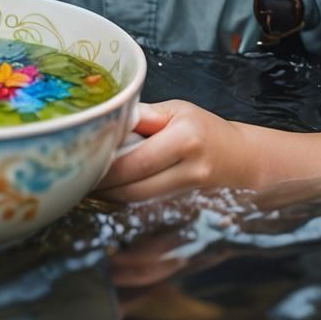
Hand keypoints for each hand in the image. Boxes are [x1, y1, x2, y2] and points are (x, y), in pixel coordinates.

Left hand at [92, 100, 257, 202]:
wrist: (241, 160)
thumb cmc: (206, 129)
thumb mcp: (179, 110)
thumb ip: (145, 116)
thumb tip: (110, 119)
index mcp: (186, 138)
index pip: (136, 161)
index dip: (106, 167)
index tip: (84, 161)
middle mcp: (189, 170)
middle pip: (134, 189)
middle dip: (102, 186)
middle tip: (79, 175)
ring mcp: (188, 194)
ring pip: (138, 204)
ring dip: (110, 197)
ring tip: (90, 184)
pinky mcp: (184, 208)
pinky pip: (147, 209)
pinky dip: (126, 202)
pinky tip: (112, 192)